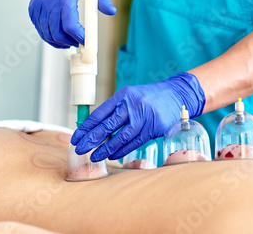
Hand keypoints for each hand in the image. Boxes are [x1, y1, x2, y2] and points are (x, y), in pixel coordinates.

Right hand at [29, 0, 115, 47]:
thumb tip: (111, 11)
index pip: (70, 23)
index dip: (78, 36)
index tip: (86, 40)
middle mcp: (49, 0)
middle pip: (57, 32)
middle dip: (70, 42)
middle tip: (79, 43)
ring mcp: (39, 5)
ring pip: (47, 33)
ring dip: (59, 42)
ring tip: (70, 42)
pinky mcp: (33, 8)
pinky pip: (40, 28)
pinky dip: (49, 36)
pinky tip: (59, 36)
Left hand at [70, 72, 205, 161]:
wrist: (176, 95)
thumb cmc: (150, 97)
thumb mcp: (131, 97)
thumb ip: (115, 110)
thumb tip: (95, 129)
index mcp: (123, 96)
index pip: (100, 114)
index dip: (86, 127)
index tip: (76, 138)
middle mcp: (132, 105)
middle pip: (108, 126)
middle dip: (91, 139)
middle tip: (79, 150)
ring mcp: (144, 117)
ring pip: (121, 137)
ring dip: (106, 149)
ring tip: (94, 157)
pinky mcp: (154, 127)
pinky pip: (135, 142)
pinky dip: (122, 150)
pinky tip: (112, 156)